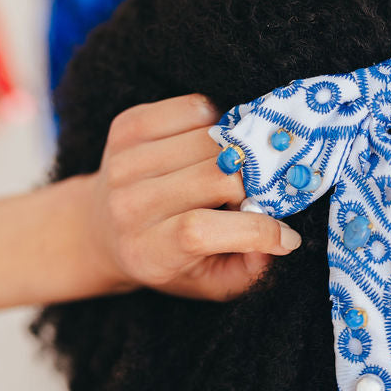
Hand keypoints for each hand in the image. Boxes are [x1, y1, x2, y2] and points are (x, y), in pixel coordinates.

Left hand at [87, 93, 301, 300]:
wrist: (103, 228)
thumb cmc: (168, 260)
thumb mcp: (209, 283)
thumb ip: (247, 270)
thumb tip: (282, 238)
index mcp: (147, 251)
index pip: (199, 230)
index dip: (253, 230)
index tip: (286, 236)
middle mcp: (129, 205)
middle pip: (212, 177)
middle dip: (252, 185)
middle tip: (261, 195)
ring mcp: (126, 161)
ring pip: (209, 139)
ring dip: (236, 153)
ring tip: (236, 170)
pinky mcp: (129, 126)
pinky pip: (194, 108)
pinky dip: (216, 122)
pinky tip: (212, 144)